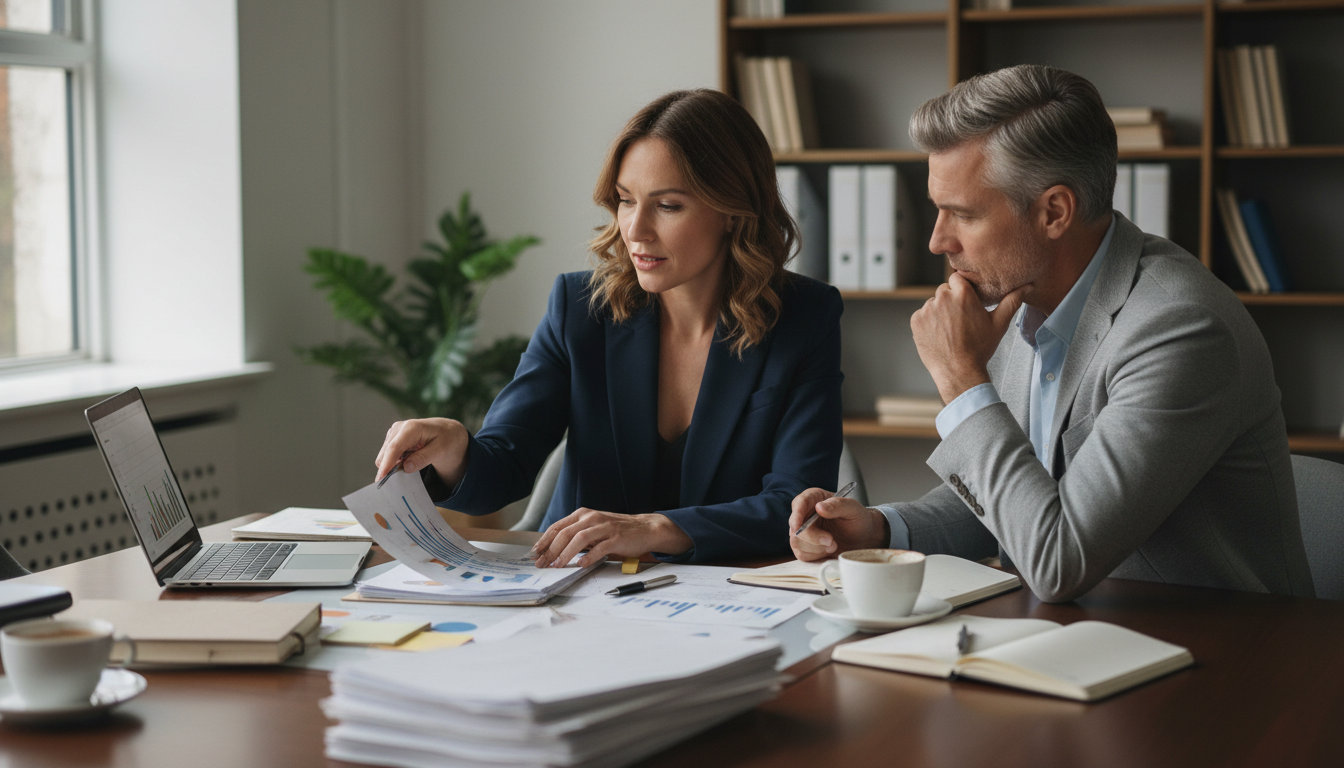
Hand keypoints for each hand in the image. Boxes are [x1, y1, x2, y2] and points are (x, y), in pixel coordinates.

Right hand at [374, 418, 469, 487]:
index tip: (381, 480)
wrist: (449, 432)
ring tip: (410, 471)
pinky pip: (388, 456)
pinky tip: (407, 466)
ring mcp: (395, 433)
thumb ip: (423, 458)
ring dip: (392, 467)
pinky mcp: (393, 439)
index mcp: (411, 428)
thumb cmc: (447, 439)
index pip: (395, 448)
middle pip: (385, 454)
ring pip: (384, 456)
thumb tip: (406, 467)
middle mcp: (399, 428)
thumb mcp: (441, 450)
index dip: (387, 464)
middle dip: (389, 469)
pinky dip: (394, 464)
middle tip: (400, 484)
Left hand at [530, 509, 692, 568]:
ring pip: (579, 538)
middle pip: (565, 533)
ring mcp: (604, 527)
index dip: (544, 540)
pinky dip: (588, 556)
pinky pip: (599, 547)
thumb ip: (576, 535)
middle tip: (543, 563)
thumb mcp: (593, 528)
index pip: (558, 527)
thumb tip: (553, 550)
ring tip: (557, 565)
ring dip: (565, 553)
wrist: (645, 528)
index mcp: (583, 514)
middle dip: (551, 550)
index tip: (535, 553)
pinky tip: (581, 564)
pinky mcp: (616, 538)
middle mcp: (592, 518)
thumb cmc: (617, 531)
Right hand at [788, 488, 888, 560]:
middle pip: (795, 527)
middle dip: (813, 537)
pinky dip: (816, 556)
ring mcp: (803, 531)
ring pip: (796, 542)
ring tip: (834, 544)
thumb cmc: (857, 519)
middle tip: (831, 541)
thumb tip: (820, 507)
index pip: (799, 503)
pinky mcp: (805, 547)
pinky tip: (828, 550)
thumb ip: (838, 505)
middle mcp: (805, 514)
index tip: (798, 526)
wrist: (862, 537)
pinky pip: (802, 554)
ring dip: (816, 548)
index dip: (796, 515)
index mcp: (814, 498)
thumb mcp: (853, 509)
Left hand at [911, 273, 1026, 403]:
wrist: (958, 372)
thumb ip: (1011, 302)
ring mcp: (927, 309)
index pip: (957, 278)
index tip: (966, 302)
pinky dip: (928, 323)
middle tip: (959, 320)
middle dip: (951, 301)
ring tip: (950, 330)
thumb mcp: (999, 324)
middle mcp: (943, 297)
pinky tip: (939, 335)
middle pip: (945, 290)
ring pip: (933, 303)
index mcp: (964, 294)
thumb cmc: (980, 348)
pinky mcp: (916, 320)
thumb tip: (1027, 286)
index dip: (962, 290)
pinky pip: (922, 315)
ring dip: (939, 312)